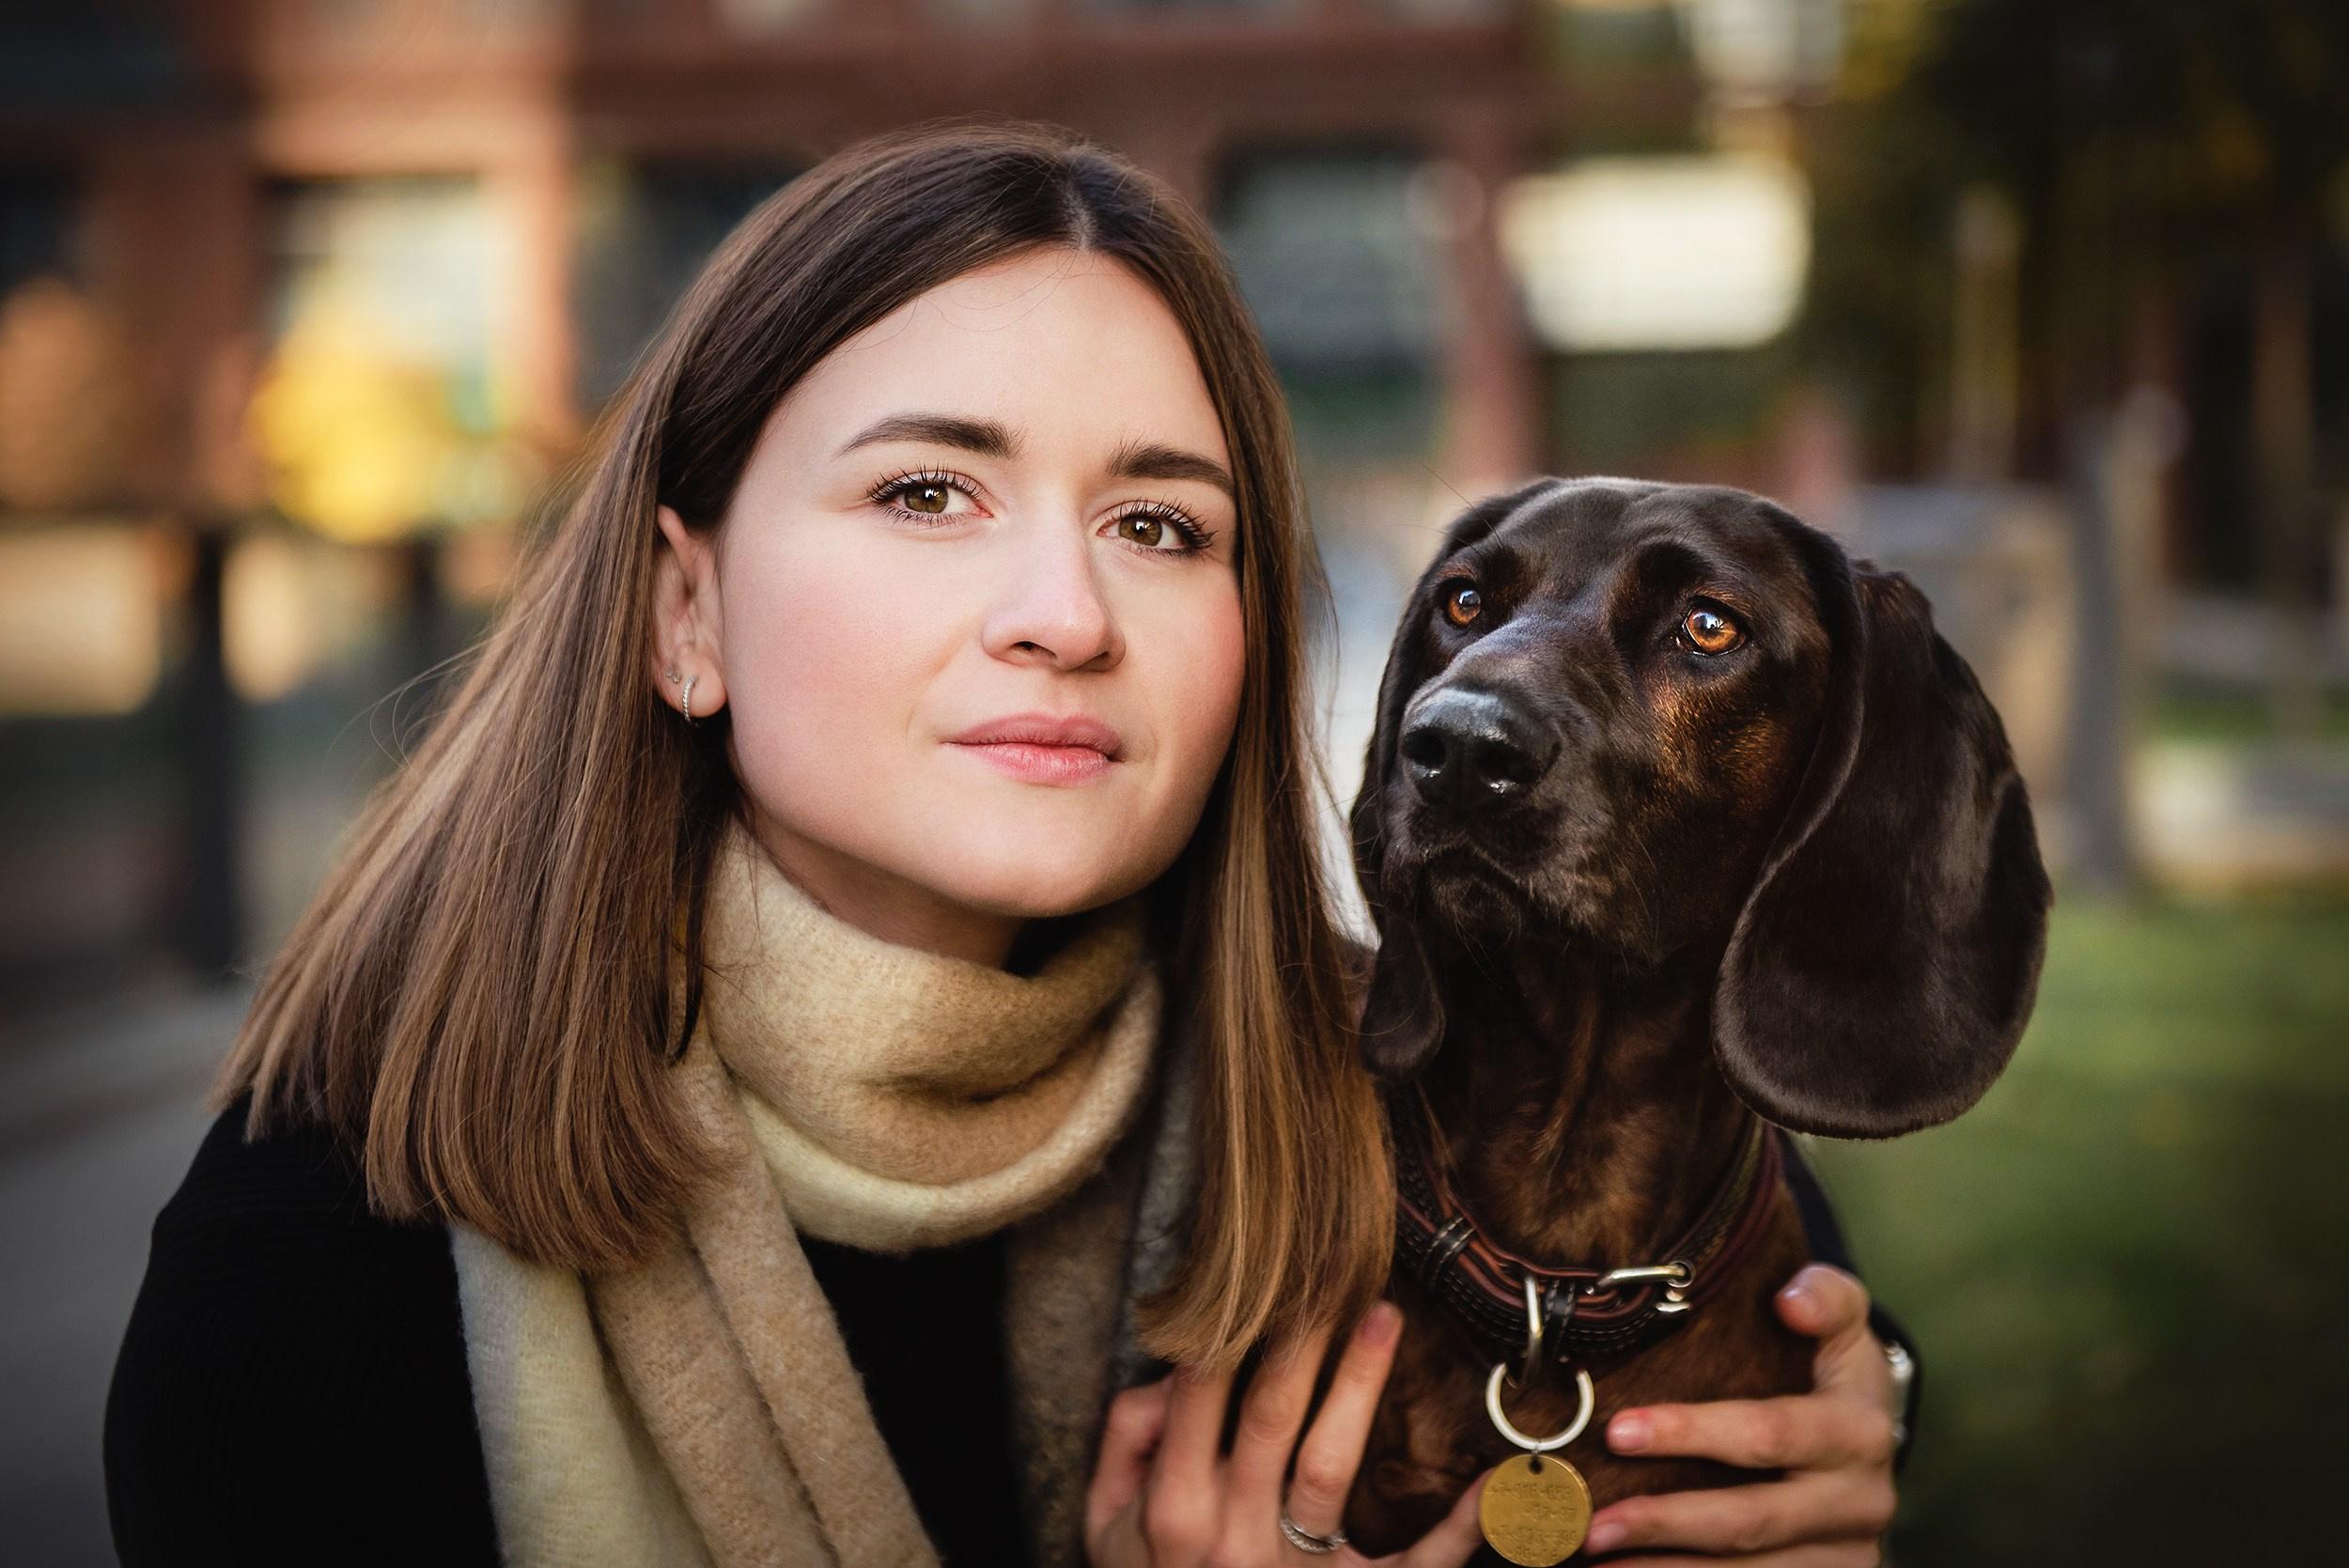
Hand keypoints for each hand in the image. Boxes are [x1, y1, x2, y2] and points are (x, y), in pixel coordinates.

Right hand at [1085, 1302, 1486, 1566]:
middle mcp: (1230, 1538)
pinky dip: (1464, 1527)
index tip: (1262, 1266)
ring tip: (1383, 1316)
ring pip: (1329, 1465)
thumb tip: (1170, 1370)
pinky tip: (1503, 1481)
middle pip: (1270, 1414)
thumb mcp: (1105, 1525)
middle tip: (1332, 1266)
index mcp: (1173, 1509)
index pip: (1200, 1392)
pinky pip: (1415, 1567)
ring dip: (1359, 1384)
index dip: (1230, 1322)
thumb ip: (1127, 1442)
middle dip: (1301, 1333)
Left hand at [1581, 1265, 1899, 1565]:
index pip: (1767, 1433)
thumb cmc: (1831, 1368)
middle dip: (1665, 1522)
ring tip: (1595, 1554)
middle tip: (1592, 1521)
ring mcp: (1848, 1553)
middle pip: (1751, 1520)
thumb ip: (1825, 1296)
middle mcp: (1862, 1501)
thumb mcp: (1840, 1320)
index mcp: (1859, 1430)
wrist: (1871, 1437)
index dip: (1691, 1433)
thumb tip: (1791, 1299)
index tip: (1618, 1431)